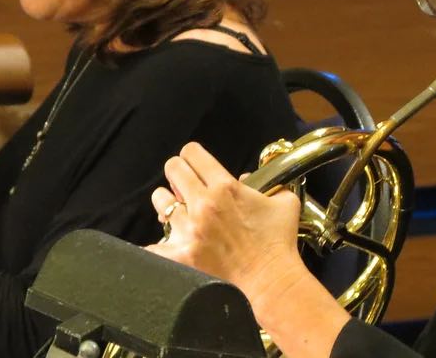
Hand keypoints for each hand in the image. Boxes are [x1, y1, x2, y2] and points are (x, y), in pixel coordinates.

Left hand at [147, 142, 303, 303]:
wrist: (270, 282)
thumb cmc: (278, 244)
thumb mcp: (283, 204)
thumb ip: (269, 185)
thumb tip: (245, 180)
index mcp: (226, 187)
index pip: (193, 153)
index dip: (192, 154)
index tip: (194, 162)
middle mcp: (203, 204)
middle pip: (173, 169)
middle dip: (178, 172)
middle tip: (183, 183)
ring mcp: (189, 230)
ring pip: (161, 201)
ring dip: (168, 203)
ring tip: (176, 212)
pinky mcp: (180, 256)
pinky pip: (152, 246)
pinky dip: (155, 245)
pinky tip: (162, 245)